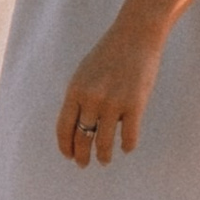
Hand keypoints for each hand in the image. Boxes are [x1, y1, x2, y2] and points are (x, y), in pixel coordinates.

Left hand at [56, 21, 164, 164]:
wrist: (136, 34)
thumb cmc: (109, 53)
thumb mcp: (85, 73)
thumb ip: (79, 97)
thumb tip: (75, 127)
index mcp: (75, 90)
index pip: (64, 128)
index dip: (65, 147)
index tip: (69, 156)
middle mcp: (92, 99)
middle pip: (82, 139)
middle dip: (82, 156)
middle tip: (84, 164)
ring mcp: (114, 103)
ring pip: (104, 143)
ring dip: (103, 156)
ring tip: (104, 160)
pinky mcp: (135, 105)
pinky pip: (129, 137)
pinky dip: (127, 146)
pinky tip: (126, 147)